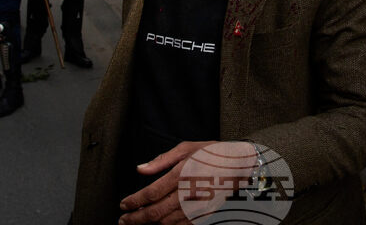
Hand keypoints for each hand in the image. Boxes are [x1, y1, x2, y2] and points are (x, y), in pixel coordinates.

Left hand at [118, 140, 255, 224]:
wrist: (242, 166)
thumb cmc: (213, 153)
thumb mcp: (187, 148)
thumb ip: (161, 160)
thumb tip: (140, 169)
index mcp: (182, 174)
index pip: (151, 193)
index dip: (134, 202)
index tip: (123, 205)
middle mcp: (189, 193)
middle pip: (156, 212)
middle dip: (136, 218)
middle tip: (123, 219)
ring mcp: (198, 207)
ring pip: (167, 223)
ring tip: (136, 223)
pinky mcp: (205, 215)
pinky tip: (158, 224)